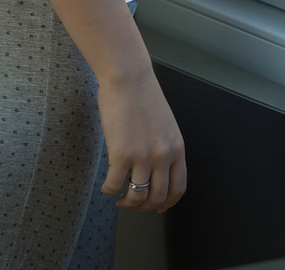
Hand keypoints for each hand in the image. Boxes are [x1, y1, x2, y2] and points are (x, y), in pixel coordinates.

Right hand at [98, 65, 186, 213]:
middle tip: (132, 203)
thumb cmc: (142, 95)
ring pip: (137, 196)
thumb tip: (156, 169)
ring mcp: (142, 156)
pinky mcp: (121, 154)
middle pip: (157, 197)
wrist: (127, 77)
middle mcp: (163, 156)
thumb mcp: (165, 124)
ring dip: (127, 203)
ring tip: (119, 198)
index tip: (157, 207)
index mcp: (176, 148)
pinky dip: (109, 191)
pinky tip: (106, 187)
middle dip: (144, 206)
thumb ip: (164, 146)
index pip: (178, 188)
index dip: (167, 203)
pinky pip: (114, 185)